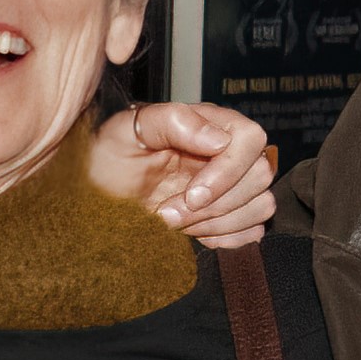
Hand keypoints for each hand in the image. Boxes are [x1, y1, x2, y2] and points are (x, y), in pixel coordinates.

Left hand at [90, 100, 279, 249]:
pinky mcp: (231, 214)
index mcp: (211, 123)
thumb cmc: (110, 155)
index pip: (250, 139)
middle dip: (215, 204)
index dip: (227, 172)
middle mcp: (228, 152)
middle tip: (170, 212)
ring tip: (175, 221)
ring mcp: (233, 185)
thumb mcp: (127, 130)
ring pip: (261, 206)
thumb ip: (172, 121)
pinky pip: (254, 231)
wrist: (99, 190)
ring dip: (218, 223)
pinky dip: (227, 238)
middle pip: (259, 176)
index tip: (192, 194)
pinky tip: (194, 234)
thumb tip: (218, 139)